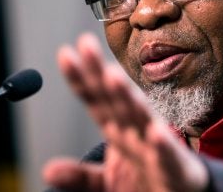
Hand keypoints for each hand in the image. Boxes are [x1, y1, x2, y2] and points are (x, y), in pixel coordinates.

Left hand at [42, 33, 208, 191]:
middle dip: (100, 72)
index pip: (96, 101)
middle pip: (115, 100)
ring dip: (128, 97)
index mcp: (119, 131)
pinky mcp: (174, 167)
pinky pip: (168, 154)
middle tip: (86, 44)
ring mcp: (155, 147)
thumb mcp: (107, 180)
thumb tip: (48, 170)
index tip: (65, 54)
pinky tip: (155, 131)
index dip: (80, 79)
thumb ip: (80, 175)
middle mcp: (136, 132)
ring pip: (140, 118)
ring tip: (113, 76)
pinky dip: (163, 143)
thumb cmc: (149, 180)